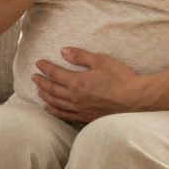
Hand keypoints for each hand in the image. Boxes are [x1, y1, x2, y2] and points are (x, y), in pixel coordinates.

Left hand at [32, 48, 153, 122]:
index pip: (55, 74)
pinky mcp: (86, 117)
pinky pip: (66, 115)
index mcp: (77, 83)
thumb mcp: (100, 61)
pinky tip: (50, 109)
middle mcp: (75, 98)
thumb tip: (63, 51)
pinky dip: (55, 111)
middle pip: (52, 90)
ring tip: (38, 91)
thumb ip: (80, 56)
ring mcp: (80, 109)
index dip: (45, 68)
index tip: (38, 63)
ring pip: (57, 103)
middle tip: (34, 77)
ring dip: (45, 96)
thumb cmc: (120, 78)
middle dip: (41, 82)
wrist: (134, 99)